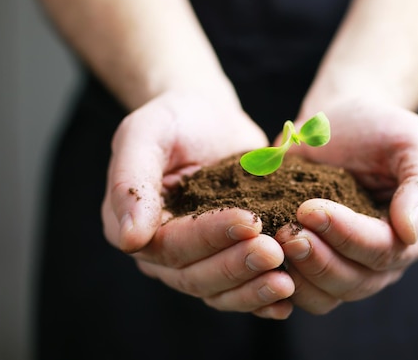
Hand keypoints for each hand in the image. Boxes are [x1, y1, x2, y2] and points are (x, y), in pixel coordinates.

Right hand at [101, 89, 294, 318]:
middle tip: (275, 251)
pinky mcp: (225, 257)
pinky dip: (260, 298)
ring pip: (219, 290)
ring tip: (286, 280)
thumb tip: (129, 239)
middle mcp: (159, 252)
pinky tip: (288, 299)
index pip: (171, 244)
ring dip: (252, 288)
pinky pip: (239, 290)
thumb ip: (131, 181)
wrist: (209, 118)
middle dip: (237, 265)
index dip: (210, 236)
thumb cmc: (175, 119)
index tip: (250, 220)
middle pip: (196, 275)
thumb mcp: (145, 134)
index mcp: (131, 225)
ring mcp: (194, 259)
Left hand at [276, 98, 417, 313]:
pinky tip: (265, 253)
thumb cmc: (378, 128)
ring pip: (327, 296)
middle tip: (288, 231)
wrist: (337, 123)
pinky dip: (282, 279)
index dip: (347, 235)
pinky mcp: (317, 264)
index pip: (384, 251)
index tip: (310, 209)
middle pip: (355, 281)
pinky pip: (302, 291)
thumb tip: (410, 232)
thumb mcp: (412, 143)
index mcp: (416, 235)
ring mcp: (350, 266)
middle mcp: (385, 260)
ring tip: (277, 239)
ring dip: (300, 274)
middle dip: (319, 259)